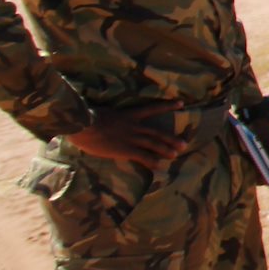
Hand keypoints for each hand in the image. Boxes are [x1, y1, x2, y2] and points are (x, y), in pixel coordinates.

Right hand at [69, 102, 186, 167]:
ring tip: (175, 155)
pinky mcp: (125, 149)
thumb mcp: (102, 111)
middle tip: (184, 144)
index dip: (167, 106)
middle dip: (171, 139)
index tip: (181, 103)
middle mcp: (134, 125)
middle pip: (157, 132)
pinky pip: (142, 156)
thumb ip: (109, 116)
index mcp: (129, 114)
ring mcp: (131, 138)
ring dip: (165, 150)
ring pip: (153, 144)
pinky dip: (151, 161)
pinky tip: (159, 166)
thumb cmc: (86, 117)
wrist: (84, 124)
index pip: (152, 108)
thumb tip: (105, 117)